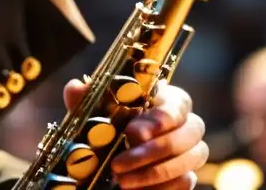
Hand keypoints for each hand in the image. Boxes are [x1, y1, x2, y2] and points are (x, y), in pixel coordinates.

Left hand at [63, 79, 207, 188]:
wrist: (112, 159)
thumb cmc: (110, 127)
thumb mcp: (95, 112)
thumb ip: (86, 98)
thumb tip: (75, 87)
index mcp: (168, 100)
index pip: (180, 102)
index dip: (162, 116)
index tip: (133, 132)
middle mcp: (185, 124)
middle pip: (191, 131)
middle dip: (154, 149)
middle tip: (119, 162)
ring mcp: (190, 152)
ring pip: (190, 160)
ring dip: (154, 172)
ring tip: (121, 180)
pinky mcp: (186, 177)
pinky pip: (185, 182)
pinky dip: (159, 187)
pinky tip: (135, 189)